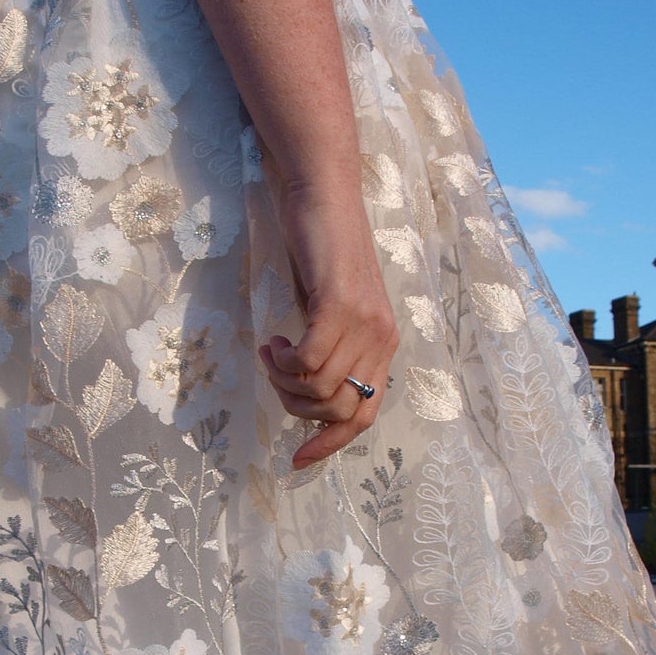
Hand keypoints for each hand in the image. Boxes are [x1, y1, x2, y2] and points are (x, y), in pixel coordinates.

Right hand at [258, 177, 398, 468]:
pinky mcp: (341, 304)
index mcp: (382, 345)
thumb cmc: (319, 251)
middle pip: (339, 412)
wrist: (322, 195)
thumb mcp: (328, 311)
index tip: (297, 458)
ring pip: (320, 390)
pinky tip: (275, 338)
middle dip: (296, 407)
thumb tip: (308, 394)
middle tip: (276, 374)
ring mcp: (365, 323)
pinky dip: (284, 360)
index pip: (365, 418)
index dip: (330, 445)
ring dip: (284, 381)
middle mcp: (381, 339)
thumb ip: (329, 349)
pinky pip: (310, 361)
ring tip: (273, 352)